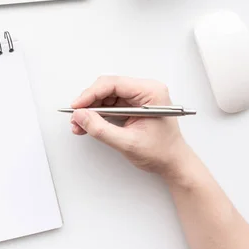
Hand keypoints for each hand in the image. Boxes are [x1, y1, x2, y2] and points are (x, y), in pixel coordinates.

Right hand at [70, 76, 190, 179]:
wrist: (173, 164)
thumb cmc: (162, 152)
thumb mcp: (127, 142)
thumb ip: (101, 129)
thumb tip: (80, 116)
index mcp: (151, 92)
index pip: (114, 84)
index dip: (91, 94)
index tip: (76, 106)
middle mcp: (145, 91)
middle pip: (107, 88)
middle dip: (89, 103)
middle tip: (76, 117)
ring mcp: (139, 98)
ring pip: (106, 96)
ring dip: (91, 110)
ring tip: (79, 124)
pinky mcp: (132, 106)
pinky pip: (110, 104)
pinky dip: (97, 114)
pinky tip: (88, 124)